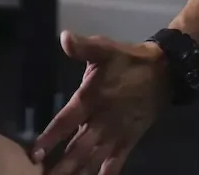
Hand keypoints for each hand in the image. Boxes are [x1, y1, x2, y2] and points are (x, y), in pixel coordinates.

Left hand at [31, 31, 166, 174]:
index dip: (50, 138)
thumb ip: (83, 47)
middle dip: (60, 165)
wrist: (164, 72)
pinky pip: (116, 163)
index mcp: (91, 99)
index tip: (34, 154)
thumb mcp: (104, 48)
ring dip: (78, 172)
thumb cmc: (128, 60)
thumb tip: (64, 37)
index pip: (65, 121)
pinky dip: (106, 174)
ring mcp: (116, 134)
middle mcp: (101, 122)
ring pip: (93, 159)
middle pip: (77, 149)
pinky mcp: (129, 141)